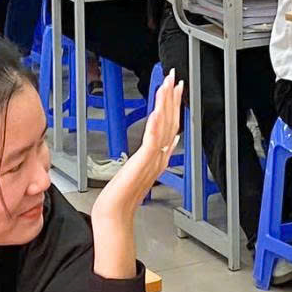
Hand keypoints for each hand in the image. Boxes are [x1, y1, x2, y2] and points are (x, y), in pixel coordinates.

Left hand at [90, 74, 182, 231]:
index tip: (176, 88)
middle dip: (173, 99)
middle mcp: (159, 157)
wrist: (115, 213)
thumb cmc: (123, 195)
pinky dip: (155, 126)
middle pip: (171, 122)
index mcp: (159, 157)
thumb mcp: (142, 170)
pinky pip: (152, 141)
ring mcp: (152, 160)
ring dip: (166, 105)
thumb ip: (156, 153)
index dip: (174, 105)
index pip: (170, 125)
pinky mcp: (143, 163)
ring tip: (167, 86)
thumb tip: (170, 141)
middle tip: (174, 78)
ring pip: (164, 127)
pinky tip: (156, 112)